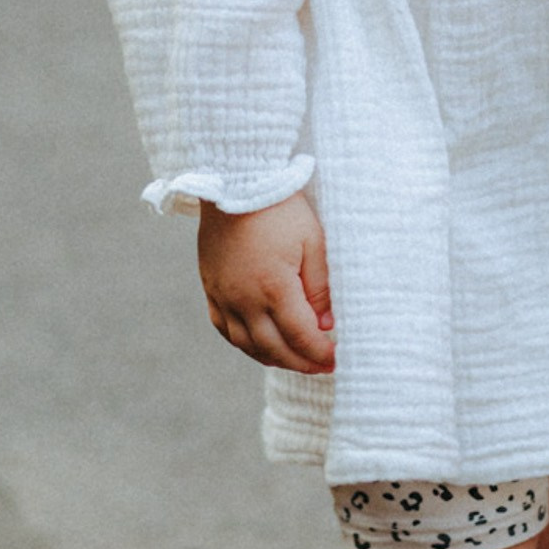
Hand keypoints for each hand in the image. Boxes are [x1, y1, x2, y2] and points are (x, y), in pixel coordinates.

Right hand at [197, 190, 335, 372]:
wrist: (236, 181)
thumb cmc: (280, 207)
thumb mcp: (313, 242)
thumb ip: (320, 287)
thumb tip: (326, 324)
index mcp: (273, 287)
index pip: (301, 335)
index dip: (320, 353)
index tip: (337, 360)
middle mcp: (243, 299)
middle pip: (273, 347)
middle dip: (301, 362)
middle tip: (322, 367)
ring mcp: (223, 295)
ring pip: (247, 344)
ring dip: (273, 357)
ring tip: (296, 360)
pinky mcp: (211, 288)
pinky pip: (224, 328)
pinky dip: (244, 343)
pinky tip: (260, 344)